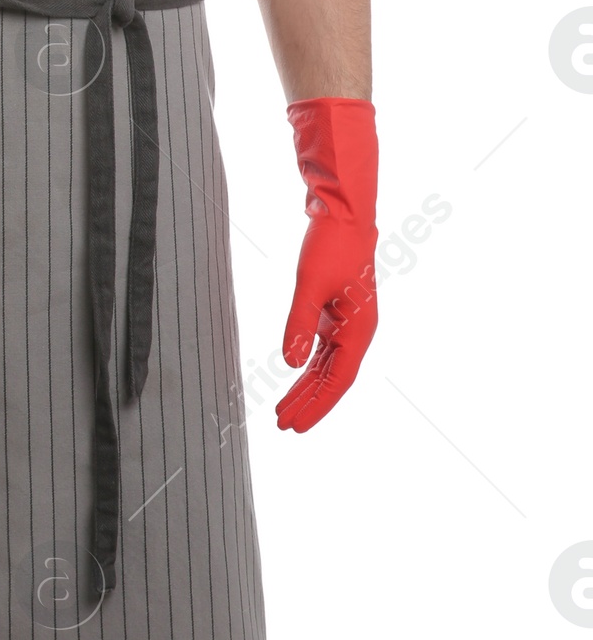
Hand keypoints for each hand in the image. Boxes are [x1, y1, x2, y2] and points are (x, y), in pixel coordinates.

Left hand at [276, 96, 378, 432]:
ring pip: (325, 365)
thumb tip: (288, 363)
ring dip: (305, 385)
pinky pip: (322, 347)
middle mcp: (356, 332)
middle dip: (307, 402)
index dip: (316, 405)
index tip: (295, 426)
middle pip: (330, 378)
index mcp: (358, 332)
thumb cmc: (331, 246)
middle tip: (282, 425)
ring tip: (282, 407)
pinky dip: (307, 363)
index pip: (337, 381)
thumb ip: (298, 324)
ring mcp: (347, 322)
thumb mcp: (309, 285)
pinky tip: (293, 372)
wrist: (344, 213)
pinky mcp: (336, 310)